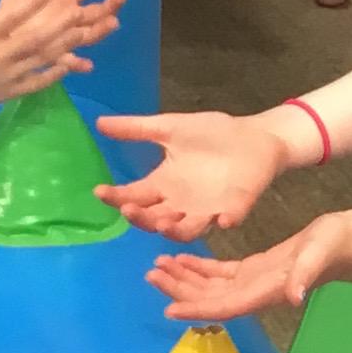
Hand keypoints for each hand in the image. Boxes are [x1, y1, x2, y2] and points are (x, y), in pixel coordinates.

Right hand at [0, 0, 126, 117]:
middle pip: (33, 38)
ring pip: (39, 59)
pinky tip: (70, 64)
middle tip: (77, 11)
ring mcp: (8, 75)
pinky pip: (37, 82)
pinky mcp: (11, 91)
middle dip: (57, 25)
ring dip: (62, 46)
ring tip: (81, 32)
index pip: (11, 17)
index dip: (31, 4)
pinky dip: (53, 74)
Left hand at [0, 0, 127, 67]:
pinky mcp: (55, 56)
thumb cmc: (14, 7)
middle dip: (110, 4)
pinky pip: (69, 61)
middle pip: (96, 11)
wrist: (0, 36)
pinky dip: (79, 63)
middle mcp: (70, 18)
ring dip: (101, 29)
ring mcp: (65, 37)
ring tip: (113, 23)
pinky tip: (87, 65)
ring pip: (89, 34)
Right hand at [92, 109, 288, 238]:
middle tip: (128, 209)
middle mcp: (181, 204)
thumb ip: (137, 129)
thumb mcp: (170, 127)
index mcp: (164, 184)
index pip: (134, 196)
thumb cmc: (211, 133)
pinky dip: (226, 220)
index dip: (116, 197)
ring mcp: (208, 209)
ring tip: (163, 223)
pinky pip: (230, 219)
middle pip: (154, 219)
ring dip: (174, 230)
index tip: (100, 191)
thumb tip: (98, 122)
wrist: (253, 135)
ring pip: (186, 230)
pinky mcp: (235, 208)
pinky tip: (223, 219)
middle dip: (140, 218)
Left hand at [142, 203, 351, 320]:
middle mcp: (255, 292)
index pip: (225, 306)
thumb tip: (294, 297)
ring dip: (184, 279)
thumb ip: (305, 275)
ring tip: (157, 266)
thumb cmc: (334, 245)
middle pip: (210, 298)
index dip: (197, 308)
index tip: (169, 308)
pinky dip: (198, 268)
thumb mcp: (318, 255)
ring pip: (211, 286)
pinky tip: (180, 259)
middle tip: (151, 274)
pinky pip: (220, 273)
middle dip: (180, 290)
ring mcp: (254, 282)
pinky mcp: (255, 269)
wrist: (347, 238)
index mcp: (266, 292)